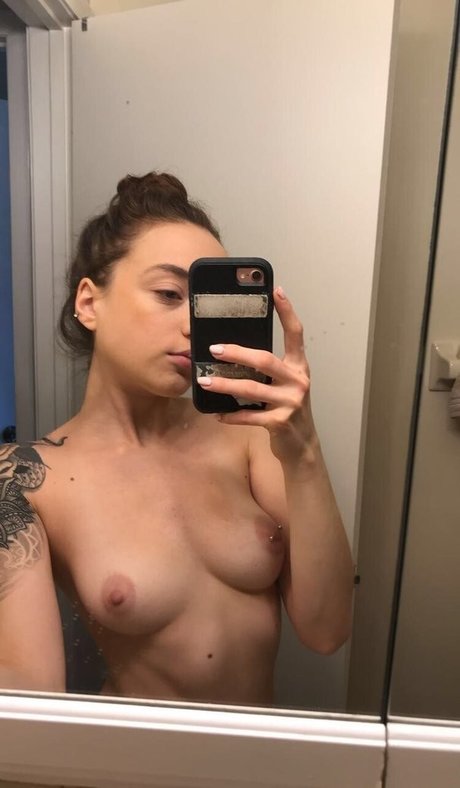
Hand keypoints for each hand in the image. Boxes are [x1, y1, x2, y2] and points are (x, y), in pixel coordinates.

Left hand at [197, 287, 316, 462]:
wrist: (301, 445)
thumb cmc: (287, 408)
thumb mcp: (283, 384)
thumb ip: (268, 368)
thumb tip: (233, 352)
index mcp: (299, 366)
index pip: (295, 334)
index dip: (287, 311)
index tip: (276, 291)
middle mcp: (298, 380)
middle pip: (264, 360)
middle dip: (237, 353)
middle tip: (214, 349)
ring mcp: (291, 402)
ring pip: (252, 388)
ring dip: (224, 385)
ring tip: (204, 382)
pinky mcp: (281, 422)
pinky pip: (250, 416)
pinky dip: (231, 415)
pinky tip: (216, 414)